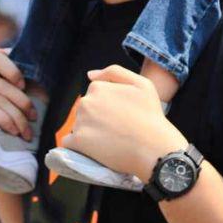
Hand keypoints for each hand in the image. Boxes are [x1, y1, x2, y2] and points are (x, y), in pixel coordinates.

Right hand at [0, 50, 37, 141]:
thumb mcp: (16, 89)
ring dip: (16, 117)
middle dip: (22, 102)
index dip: (12, 71)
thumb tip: (40, 68)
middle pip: (0, 85)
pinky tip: (14, 131)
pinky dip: (4, 121)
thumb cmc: (7, 107)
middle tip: (34, 116)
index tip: (24, 86)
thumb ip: (23, 76)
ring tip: (27, 130)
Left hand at [61, 65, 186, 180]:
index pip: (95, 96)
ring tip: (110, 141)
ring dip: (89, 132)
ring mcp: (80, 123)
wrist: (153, 148)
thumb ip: (114, 72)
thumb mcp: (141, 84)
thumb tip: (89, 75)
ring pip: (78, 126)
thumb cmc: (150, 115)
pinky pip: (69, 143)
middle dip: (96, 118)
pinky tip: (94, 150)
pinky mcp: (78, 143)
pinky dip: (78, 147)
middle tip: (117, 129)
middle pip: (85, 110)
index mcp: (97, 88)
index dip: (108, 106)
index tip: (121, 116)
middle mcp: (85, 103)